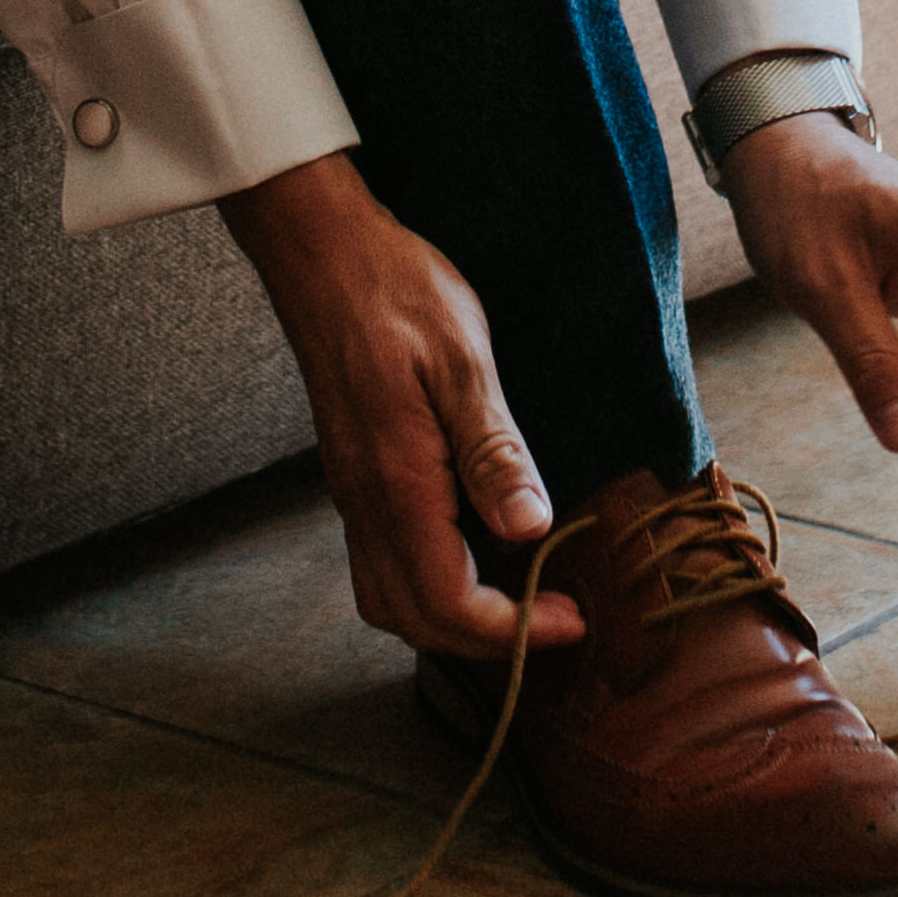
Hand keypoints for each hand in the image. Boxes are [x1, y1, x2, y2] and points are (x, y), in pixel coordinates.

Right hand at [215, 152, 590, 663]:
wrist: (322, 254)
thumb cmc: (394, 291)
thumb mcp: (462, 359)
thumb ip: (493, 450)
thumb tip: (529, 529)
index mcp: (397, 482)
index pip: (449, 603)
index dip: (515, 630)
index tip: (575, 619)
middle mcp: (366, 503)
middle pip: (415, 620)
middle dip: (487, 641)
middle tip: (557, 619)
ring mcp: (354, 494)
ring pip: (390, 599)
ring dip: (453, 620)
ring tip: (520, 599)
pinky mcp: (354, 476)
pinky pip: (384, 562)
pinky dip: (430, 585)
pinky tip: (476, 551)